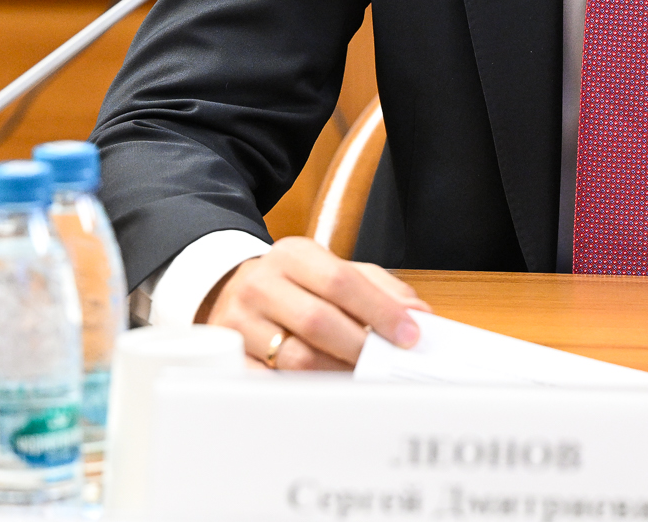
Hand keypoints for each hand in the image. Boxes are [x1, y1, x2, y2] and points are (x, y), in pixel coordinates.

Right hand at [199, 236, 430, 370]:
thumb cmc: (294, 284)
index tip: (409, 335)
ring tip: (362, 380)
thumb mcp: (333, 271)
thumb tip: (419, 314)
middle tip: (387, 364)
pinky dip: (301, 392)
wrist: (231, 290)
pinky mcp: (228, 356)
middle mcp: (261, 283)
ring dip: (337, 374)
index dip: (380, 311)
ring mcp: (239, 321)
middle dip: (360, 347)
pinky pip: (269, 384)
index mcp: (293, 255)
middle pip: (317, 321)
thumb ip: (380, 288)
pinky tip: (324, 393)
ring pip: (294, 358)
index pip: (341, 281)